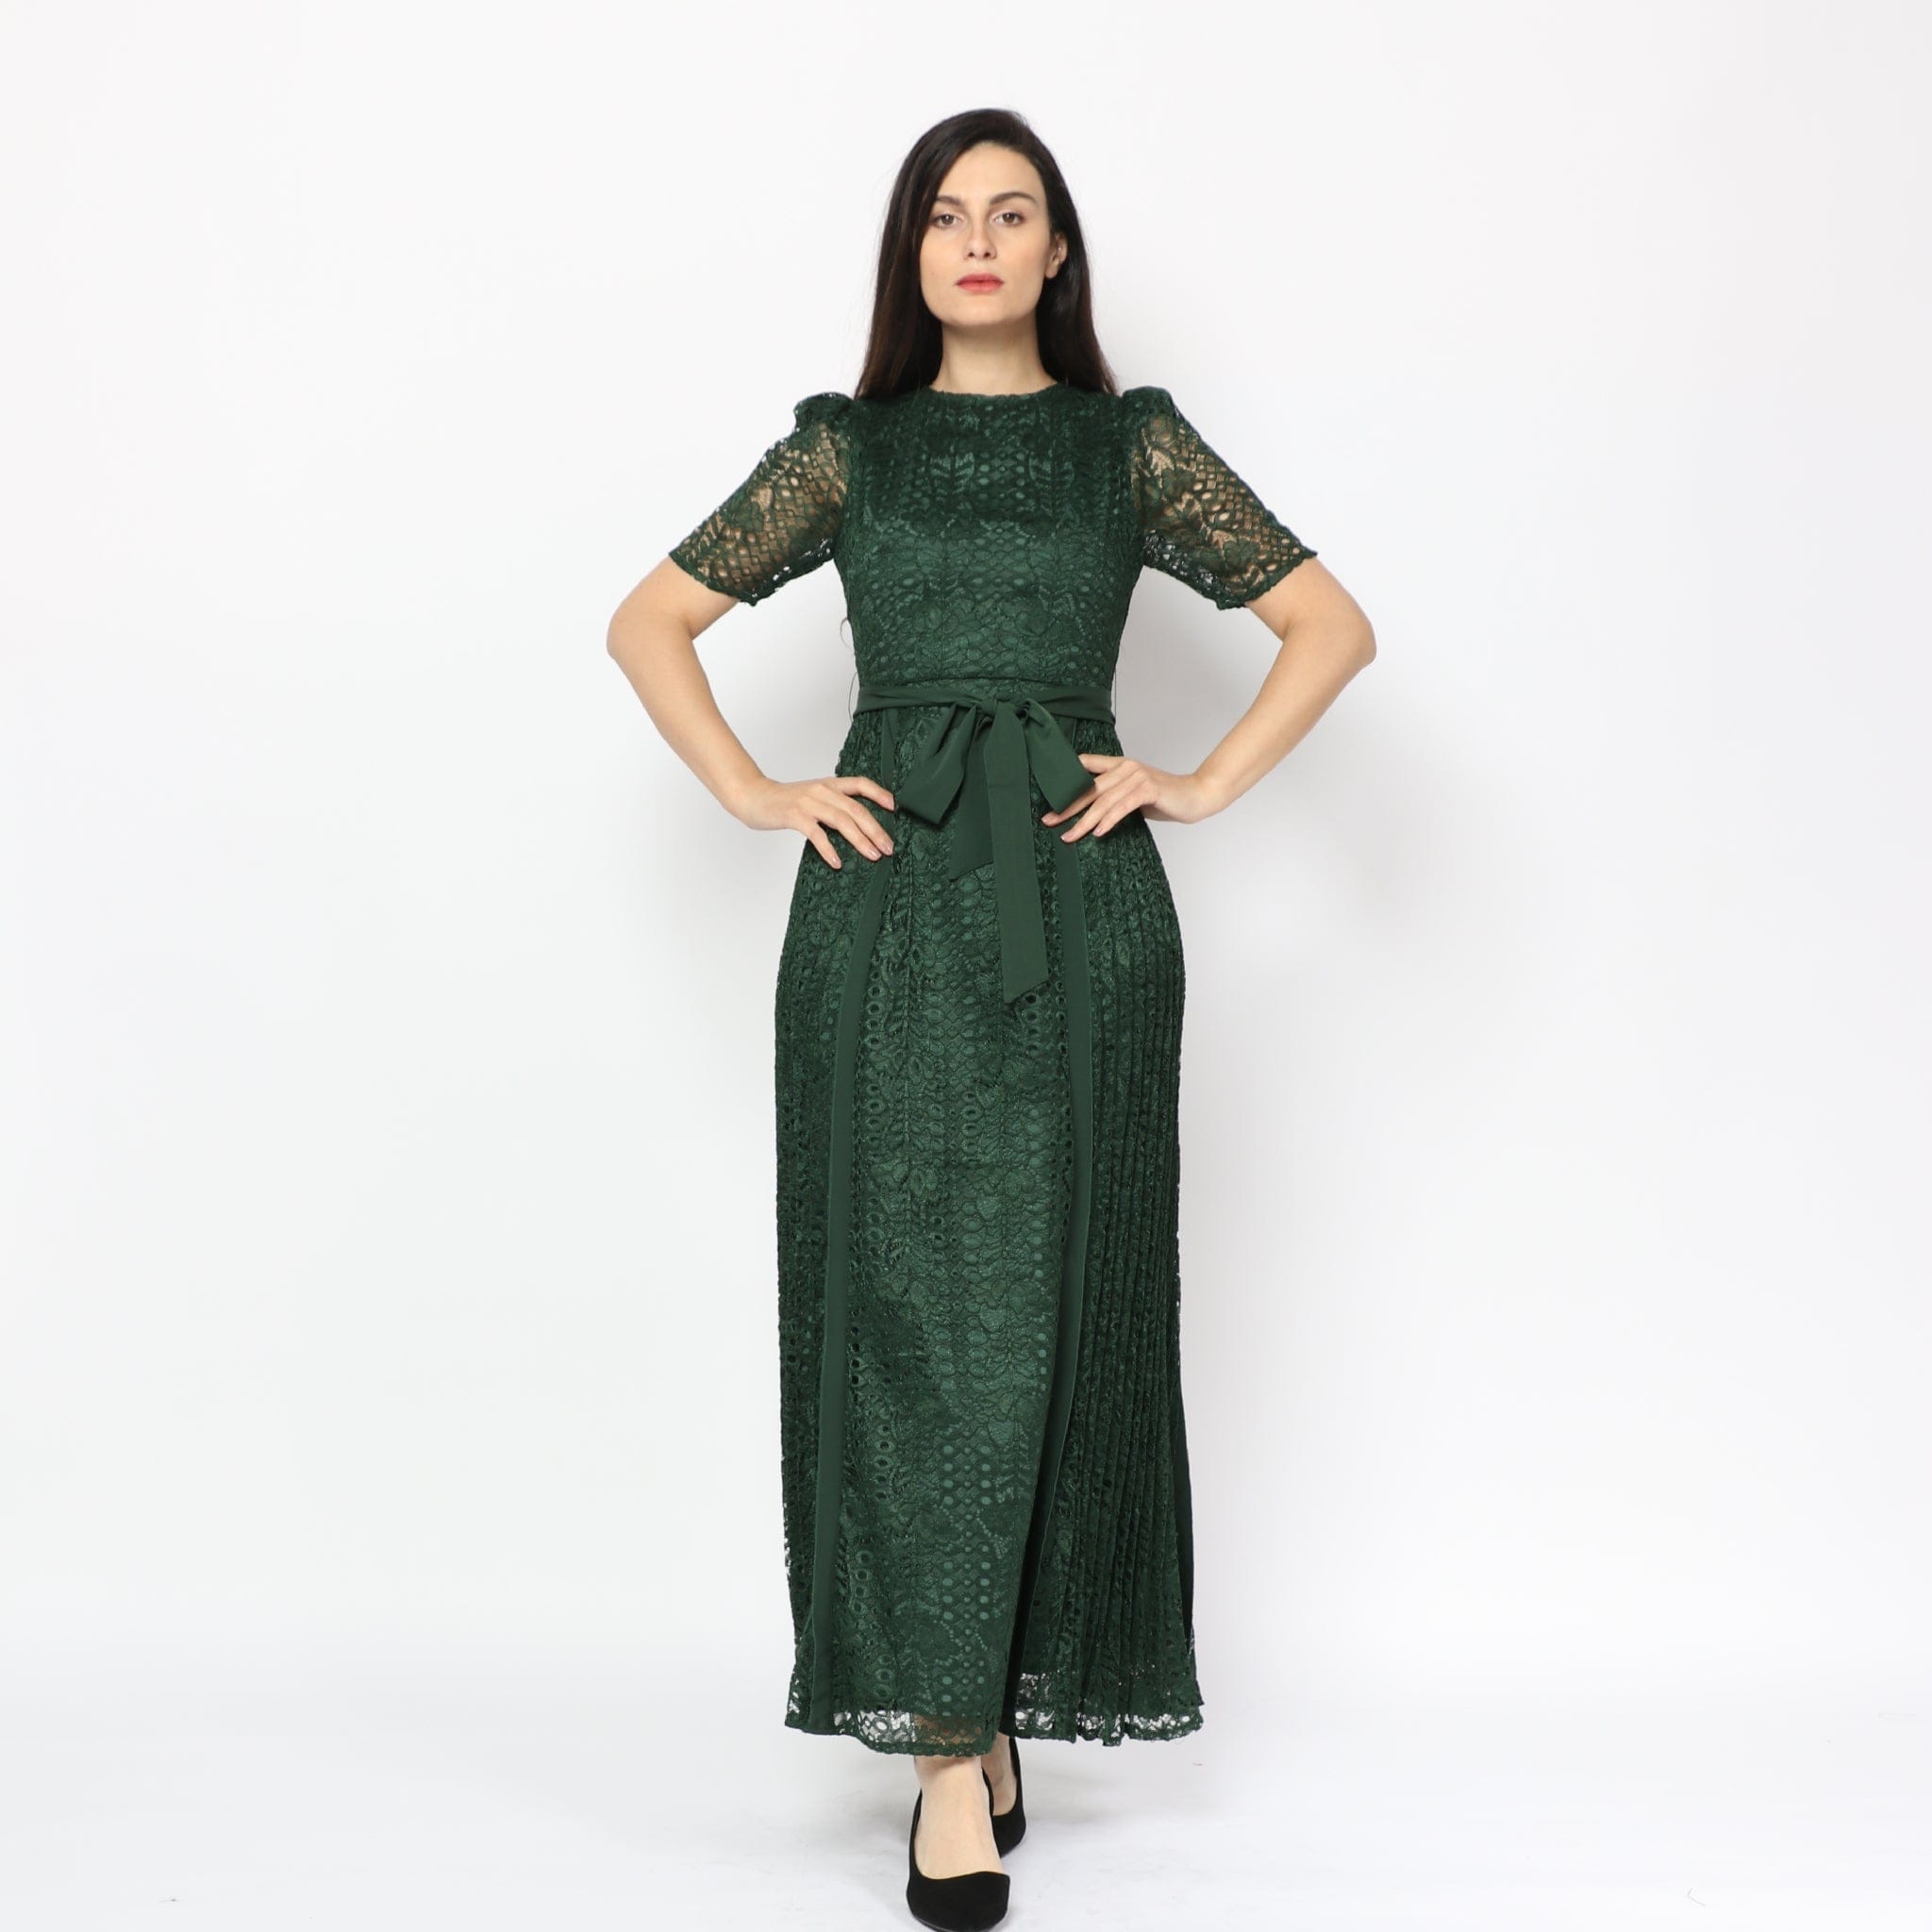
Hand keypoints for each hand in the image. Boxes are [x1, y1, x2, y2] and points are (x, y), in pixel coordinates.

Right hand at [736, 773, 896, 869]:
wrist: (754, 796)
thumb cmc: (785, 801)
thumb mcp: (814, 796)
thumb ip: (833, 804)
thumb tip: (857, 825)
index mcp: (829, 784)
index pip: (860, 783)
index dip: (880, 794)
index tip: (895, 808)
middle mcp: (822, 791)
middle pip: (856, 809)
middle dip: (876, 830)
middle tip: (888, 848)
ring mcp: (808, 803)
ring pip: (842, 821)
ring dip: (860, 840)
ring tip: (872, 855)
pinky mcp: (795, 816)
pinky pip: (817, 834)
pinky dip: (829, 849)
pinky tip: (837, 862)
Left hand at [1042, 755, 1223, 841]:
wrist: (1197, 796)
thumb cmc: (1165, 799)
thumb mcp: (1134, 795)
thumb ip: (1113, 797)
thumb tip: (1088, 814)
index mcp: (1120, 765)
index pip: (1085, 766)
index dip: (1065, 779)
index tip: (1048, 797)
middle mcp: (1126, 767)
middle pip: (1089, 788)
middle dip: (1067, 807)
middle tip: (1049, 822)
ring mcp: (1136, 777)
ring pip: (1103, 801)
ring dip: (1084, 821)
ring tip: (1070, 836)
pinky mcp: (1148, 789)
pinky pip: (1122, 807)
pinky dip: (1109, 820)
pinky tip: (1098, 833)